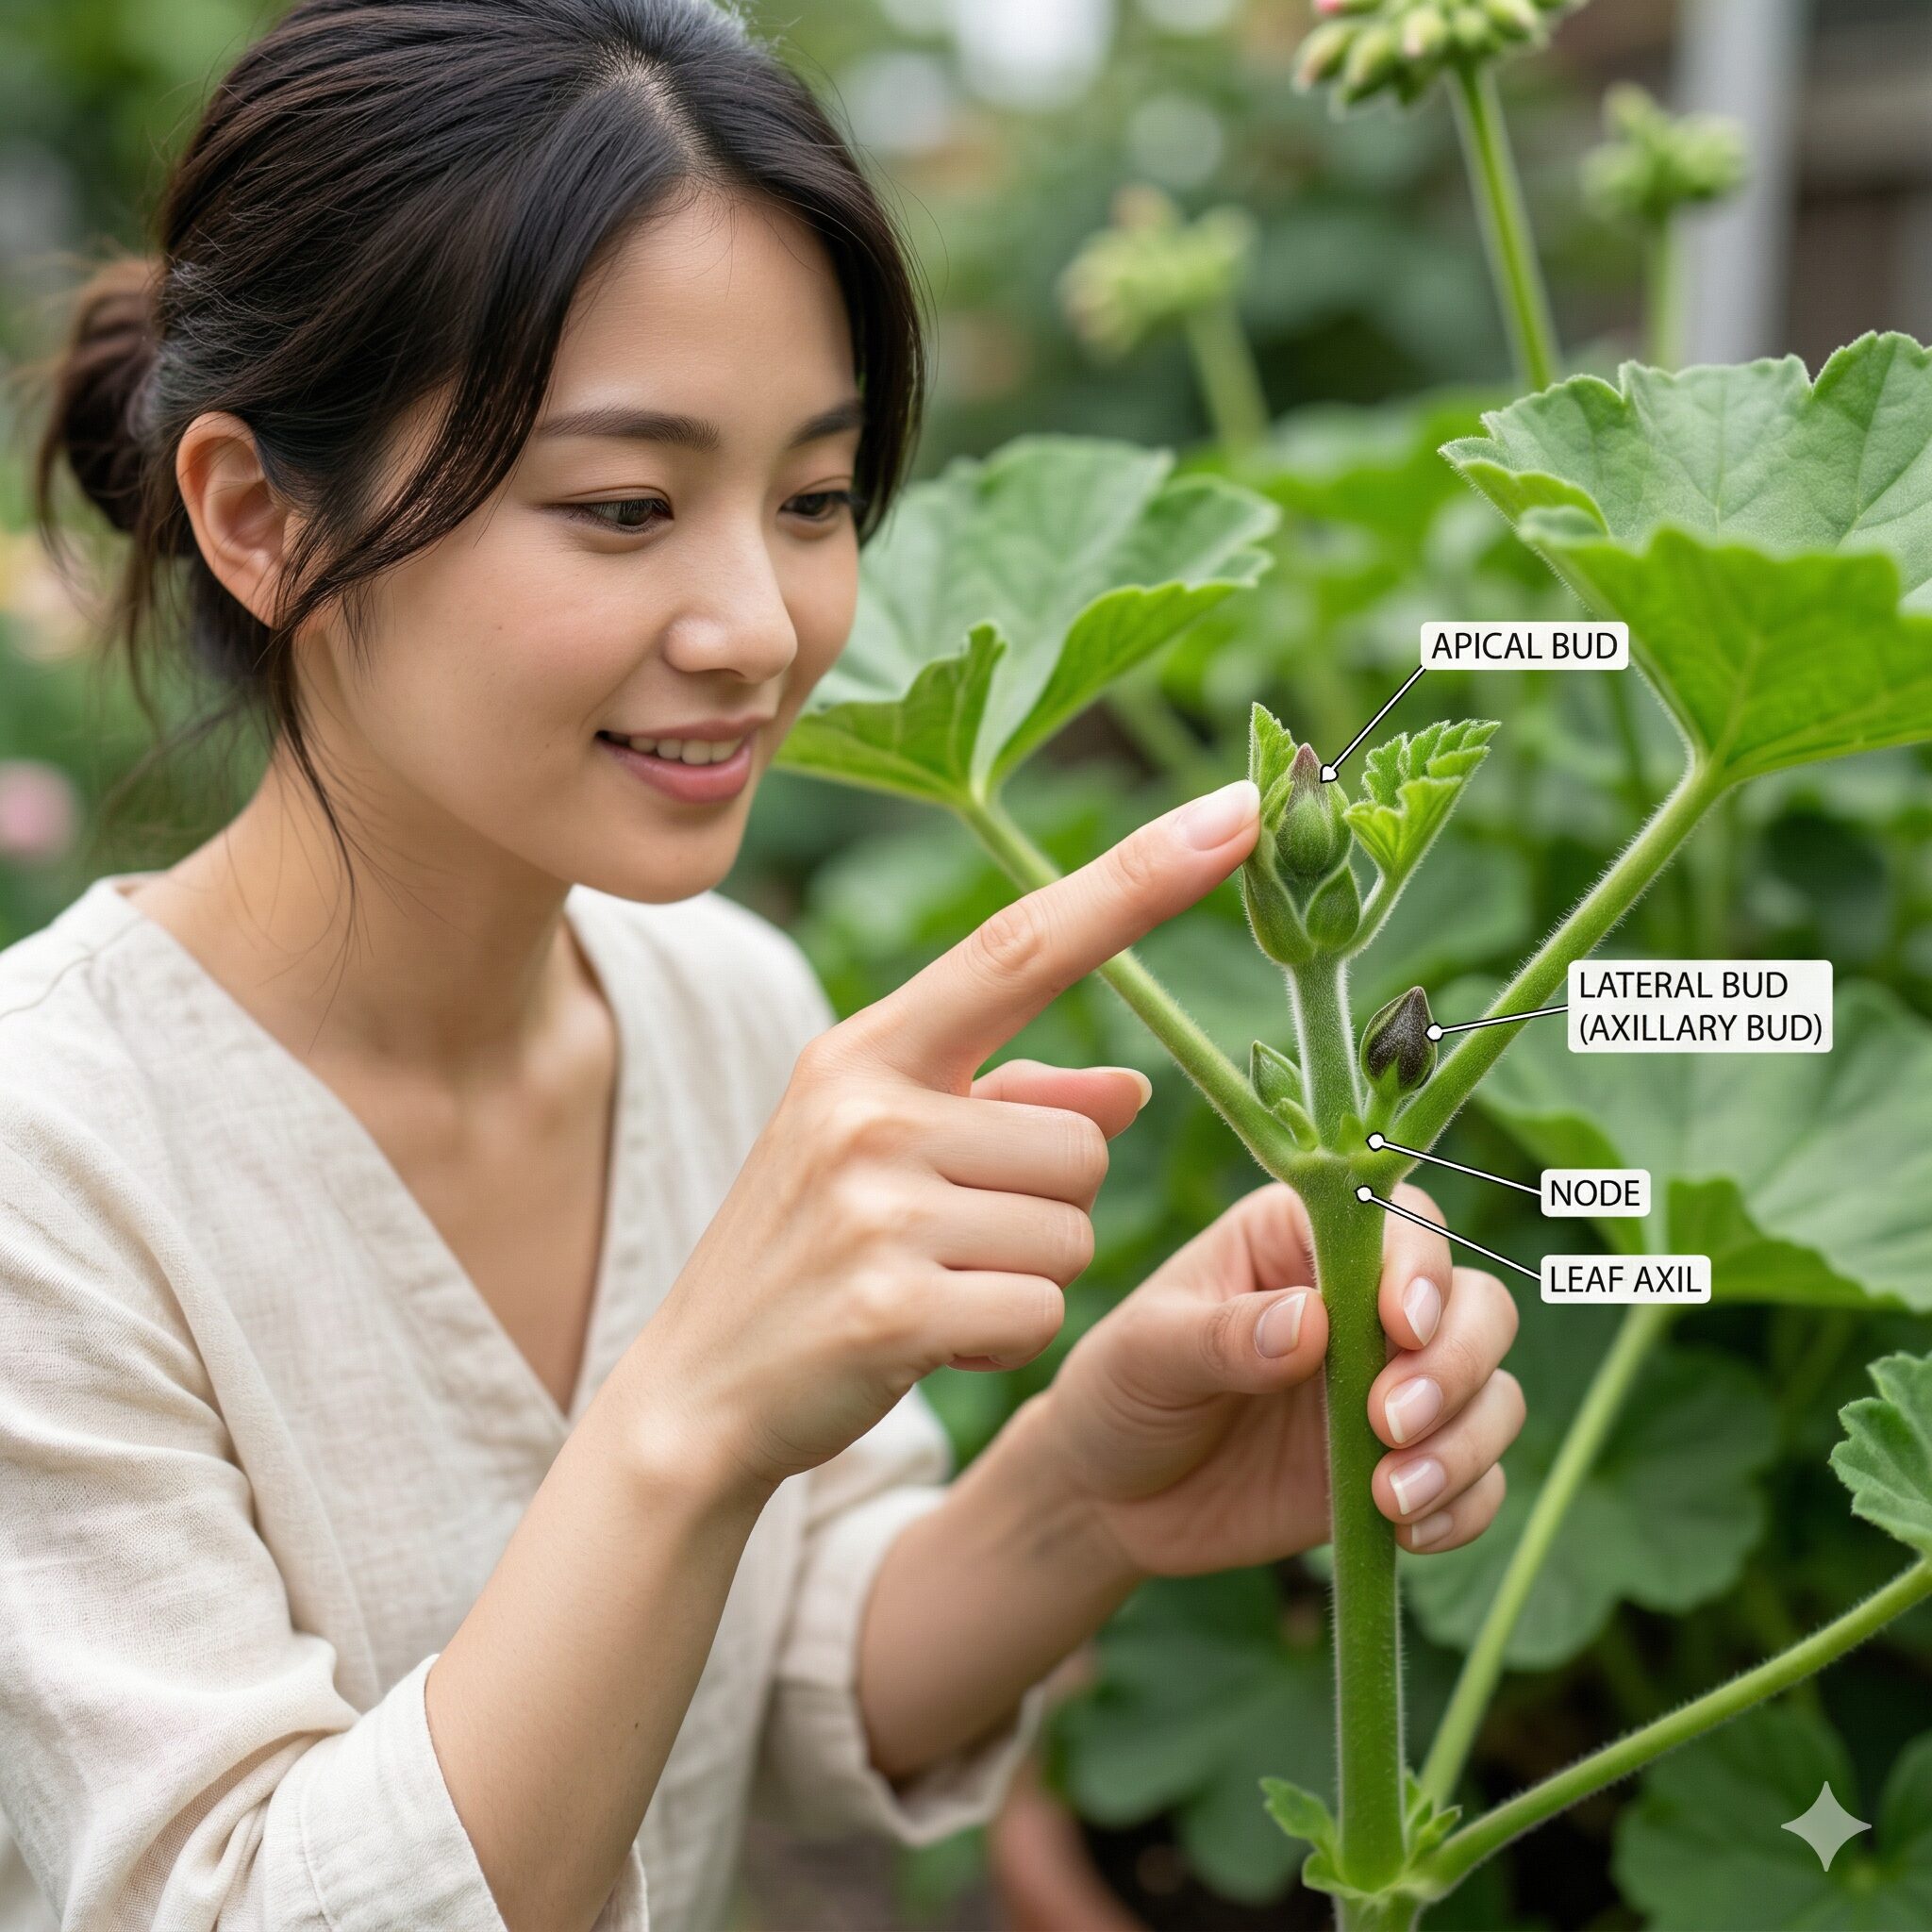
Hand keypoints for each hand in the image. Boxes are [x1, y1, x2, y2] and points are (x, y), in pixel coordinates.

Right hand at [630, 780, 1262, 1501]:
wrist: (697, 1392)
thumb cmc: (811, 1255)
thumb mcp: (888, 1151)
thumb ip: (1012, 1102)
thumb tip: (1132, 1086)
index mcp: (868, 1048)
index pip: (1022, 941)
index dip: (1140, 877)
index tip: (1237, 812)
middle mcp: (867, 1106)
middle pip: (1082, 1136)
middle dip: (1050, 1201)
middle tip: (950, 1239)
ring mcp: (874, 1204)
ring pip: (1074, 1226)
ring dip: (1030, 1271)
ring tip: (934, 1284)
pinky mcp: (891, 1305)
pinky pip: (1041, 1308)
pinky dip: (1006, 1336)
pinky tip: (929, 1338)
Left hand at [1041, 1180, 1523, 1576]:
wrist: (1110, 1499)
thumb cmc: (1120, 1392)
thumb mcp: (1146, 1353)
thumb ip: (1223, 1336)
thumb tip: (1308, 1324)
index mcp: (1301, 1238)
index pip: (1401, 1224)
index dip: (1420, 1269)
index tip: (1400, 1329)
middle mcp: (1365, 1303)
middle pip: (1476, 1305)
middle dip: (1456, 1363)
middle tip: (1392, 1422)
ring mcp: (1392, 1385)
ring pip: (1491, 1392)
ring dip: (1465, 1443)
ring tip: (1391, 1495)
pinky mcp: (1402, 1464)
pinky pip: (1479, 1479)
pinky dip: (1466, 1504)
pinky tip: (1410, 1531)